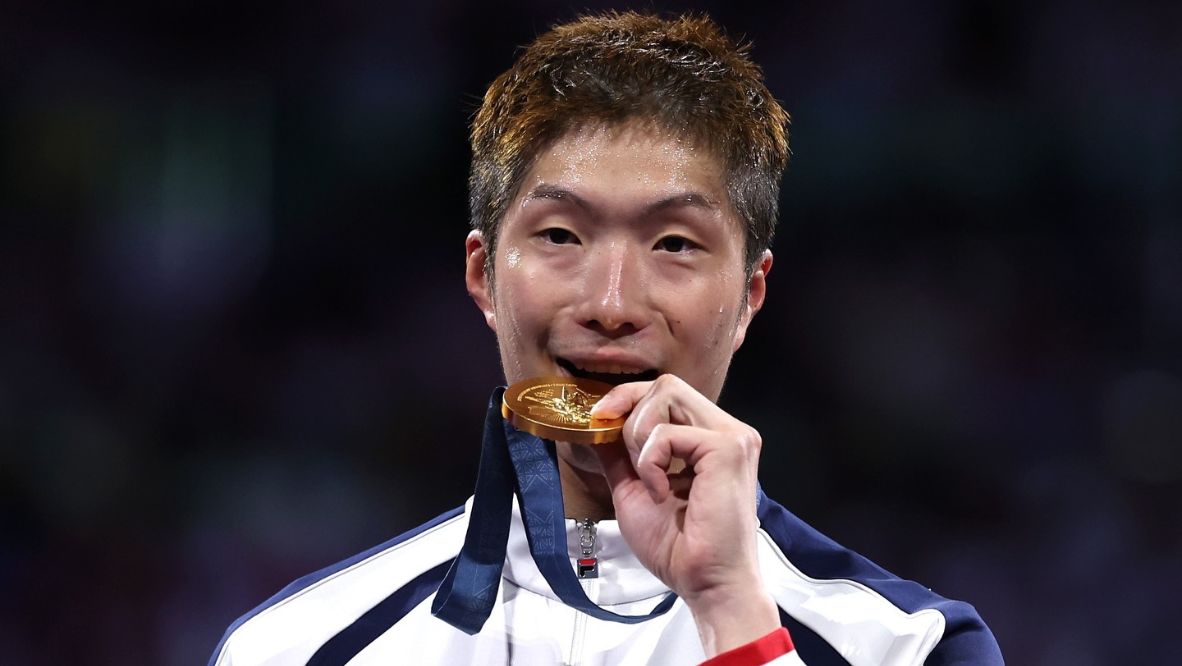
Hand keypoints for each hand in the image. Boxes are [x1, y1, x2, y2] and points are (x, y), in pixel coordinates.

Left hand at [590, 374, 779, 656]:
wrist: (705, 583)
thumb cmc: (678, 547)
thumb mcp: (634, 489)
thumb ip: (619, 454)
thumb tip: (595, 424)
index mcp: (709, 437)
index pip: (665, 391)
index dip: (626, 398)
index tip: (599, 419)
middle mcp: (727, 430)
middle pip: (666, 384)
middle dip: (630, 413)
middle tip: (626, 458)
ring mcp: (732, 436)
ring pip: (667, 394)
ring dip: (640, 437)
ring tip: (649, 479)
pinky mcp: (728, 448)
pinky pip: (668, 433)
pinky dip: (650, 463)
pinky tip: (662, 493)